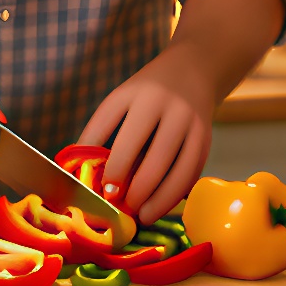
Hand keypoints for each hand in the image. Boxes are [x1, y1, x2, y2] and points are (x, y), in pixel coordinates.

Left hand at [77, 51, 216, 223]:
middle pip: (156, 156)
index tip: (106, 190)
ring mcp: (193, 124)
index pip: (128, 136)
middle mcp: (170, 108)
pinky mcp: (207, 139)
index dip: (116, 167)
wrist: (193, 70)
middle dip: (138, 188)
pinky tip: (160, 206)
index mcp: (141, 95)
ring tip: (141, 215)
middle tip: (123, 207)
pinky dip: (176, 195)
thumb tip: (78, 173)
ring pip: (179, 170)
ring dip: (160, 199)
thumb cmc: (145, 92)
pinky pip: (192, 173)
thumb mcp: (119, 101)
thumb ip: (99, 132)